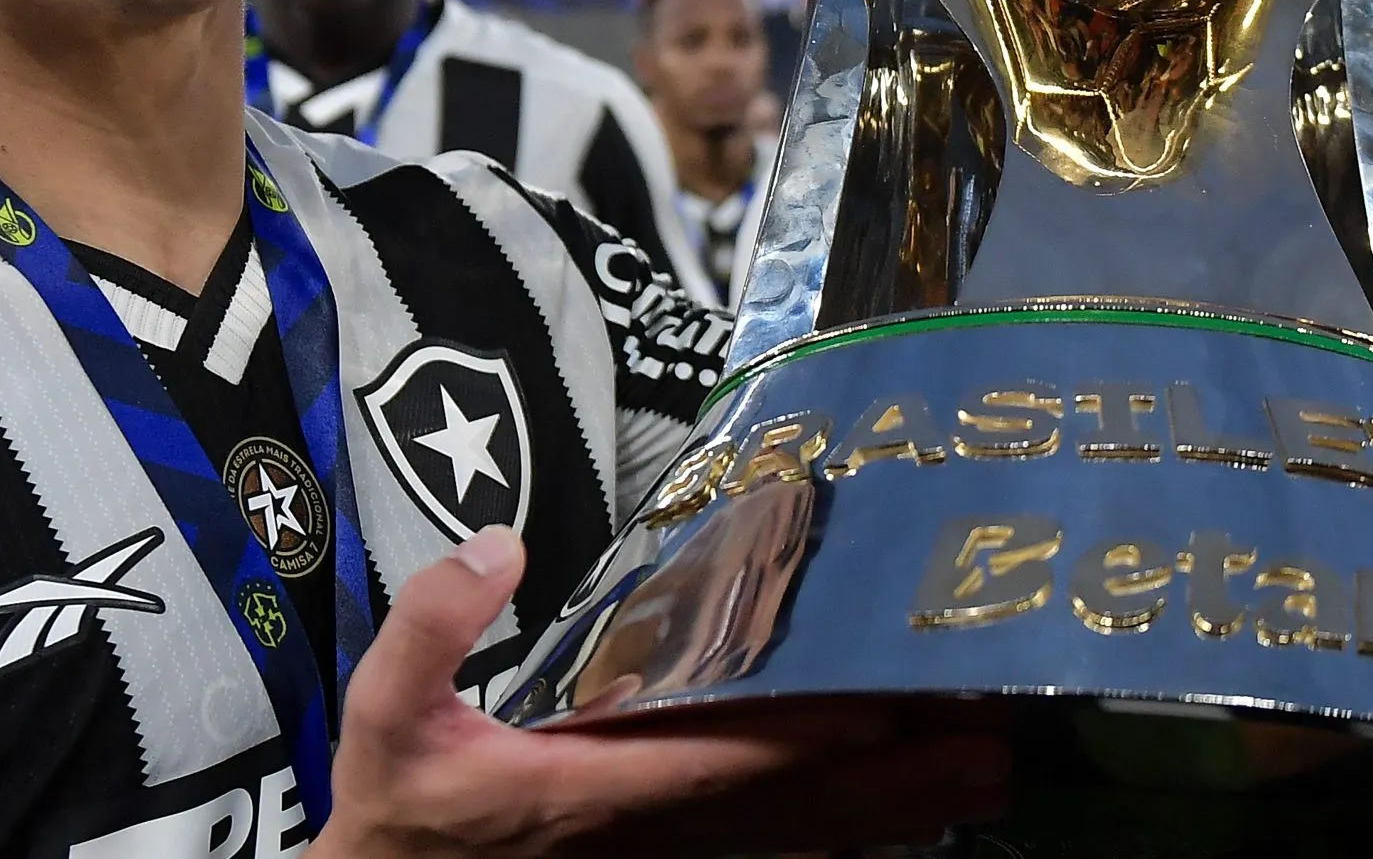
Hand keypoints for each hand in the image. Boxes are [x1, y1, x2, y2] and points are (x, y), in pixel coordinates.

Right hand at [315, 528, 1008, 858]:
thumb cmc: (396, 811)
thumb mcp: (382, 714)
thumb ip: (428, 625)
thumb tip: (498, 545)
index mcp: (584, 791)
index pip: (715, 763)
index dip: (803, 739)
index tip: (883, 705)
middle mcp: (645, 837)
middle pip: (794, 815)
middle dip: (894, 783)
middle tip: (990, 746)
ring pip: (799, 842)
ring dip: (893, 813)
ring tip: (985, 774)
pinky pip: (775, 855)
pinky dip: (845, 836)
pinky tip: (903, 817)